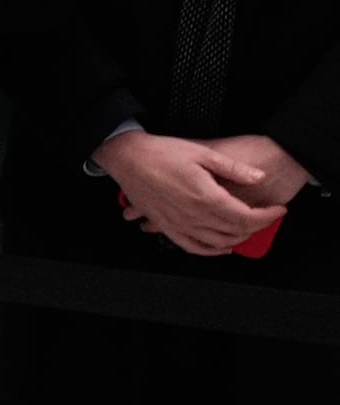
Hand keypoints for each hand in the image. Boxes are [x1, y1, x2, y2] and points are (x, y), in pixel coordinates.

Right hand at [99, 127, 296, 255]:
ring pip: (217, 243)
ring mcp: (178, 224)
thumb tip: (257, 177)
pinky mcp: (166, 227)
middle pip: (235, 232)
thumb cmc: (159, 153)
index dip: (268, 216)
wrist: (126, 157)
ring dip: (238, 239)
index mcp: (206, 198)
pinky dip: (210, 252)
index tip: (277, 210)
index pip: (247, 217)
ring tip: (248, 229)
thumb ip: (233, 168)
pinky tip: (220, 248)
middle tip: (267, 217)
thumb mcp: (202, 153)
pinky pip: (192, 247)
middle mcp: (193, 216)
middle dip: (257, 227)